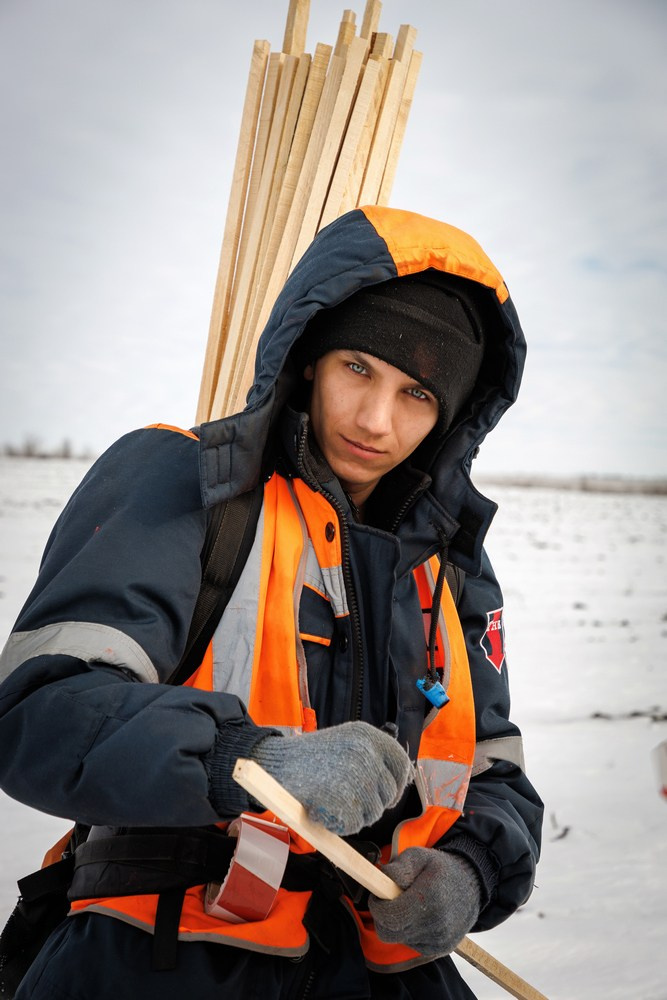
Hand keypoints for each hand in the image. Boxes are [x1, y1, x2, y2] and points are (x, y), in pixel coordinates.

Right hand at [248, 721, 412, 834]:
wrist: (274, 762)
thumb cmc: (309, 756)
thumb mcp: (346, 742)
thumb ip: (372, 756)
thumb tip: (400, 780)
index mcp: (368, 735)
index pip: (401, 764)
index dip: (396, 783)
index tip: (386, 793)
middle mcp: (364, 751)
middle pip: (388, 793)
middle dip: (374, 803)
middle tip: (349, 800)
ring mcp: (353, 774)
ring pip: (373, 811)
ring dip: (357, 815)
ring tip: (334, 801)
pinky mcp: (339, 796)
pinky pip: (354, 823)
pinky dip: (342, 825)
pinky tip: (326, 811)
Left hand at [369, 847, 481, 956]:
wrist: (471, 886)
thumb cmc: (439, 869)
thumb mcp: (418, 856)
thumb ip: (399, 867)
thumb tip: (382, 880)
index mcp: (430, 898)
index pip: (390, 917)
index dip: (377, 907)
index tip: (378, 895)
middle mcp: (437, 924)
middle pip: (390, 933)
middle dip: (383, 917)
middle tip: (390, 900)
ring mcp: (440, 940)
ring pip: (400, 938)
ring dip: (397, 924)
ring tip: (409, 905)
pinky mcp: (441, 949)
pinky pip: (412, 943)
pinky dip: (409, 931)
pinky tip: (419, 916)